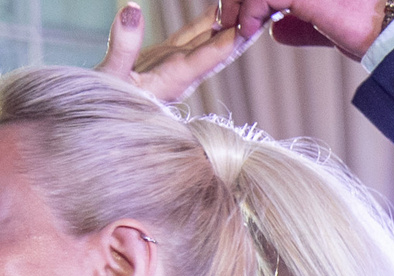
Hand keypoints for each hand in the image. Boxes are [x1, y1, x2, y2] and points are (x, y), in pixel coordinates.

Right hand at [98, 4, 257, 105]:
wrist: (97, 114)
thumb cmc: (102, 103)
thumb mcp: (110, 76)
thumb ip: (123, 45)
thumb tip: (133, 9)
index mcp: (173, 81)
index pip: (205, 59)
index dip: (226, 43)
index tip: (247, 28)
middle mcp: (181, 73)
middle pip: (218, 50)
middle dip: (241, 33)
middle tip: (265, 14)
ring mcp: (175, 64)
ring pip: (208, 40)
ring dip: (229, 24)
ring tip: (250, 7)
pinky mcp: (164, 58)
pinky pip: (191, 36)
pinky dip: (205, 22)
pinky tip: (218, 10)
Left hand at [217, 0, 380, 55]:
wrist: (390, 32)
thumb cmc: (371, 29)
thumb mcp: (327, 26)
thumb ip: (300, 25)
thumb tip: (276, 30)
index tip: (236, 14)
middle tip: (225, 19)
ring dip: (237, 6)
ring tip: (233, 27)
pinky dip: (249, 14)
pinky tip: (249, 31)